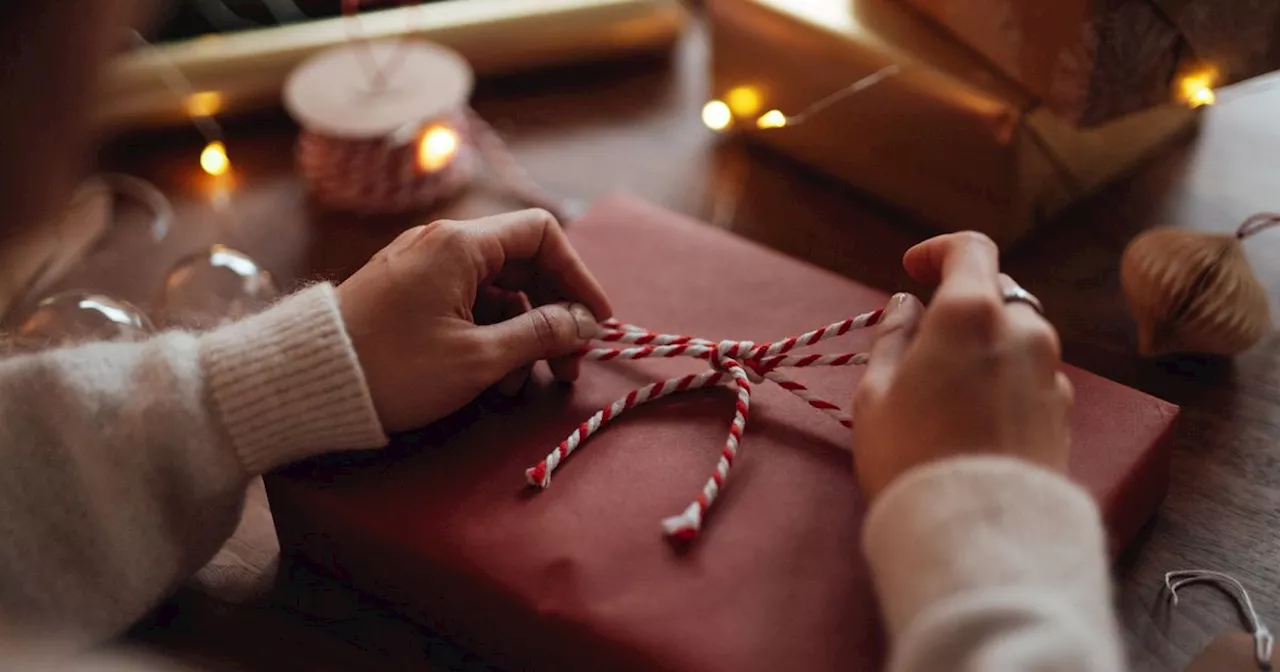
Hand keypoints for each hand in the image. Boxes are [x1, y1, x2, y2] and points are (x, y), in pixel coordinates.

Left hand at [336, 209, 611, 432]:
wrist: (307, 382)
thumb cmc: (392, 367)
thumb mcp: (478, 358)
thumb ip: (540, 334)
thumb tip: (583, 322)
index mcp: (461, 244)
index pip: (543, 234)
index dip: (578, 276)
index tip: (595, 322)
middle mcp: (443, 244)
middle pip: (523, 265)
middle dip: (552, 316)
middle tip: (568, 366)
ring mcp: (423, 268)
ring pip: (496, 292)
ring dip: (520, 336)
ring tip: (522, 386)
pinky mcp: (408, 295)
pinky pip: (466, 306)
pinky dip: (488, 338)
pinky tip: (490, 380)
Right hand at [851, 232, 1072, 499]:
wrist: (977, 530)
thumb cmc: (910, 455)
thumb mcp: (876, 393)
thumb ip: (892, 337)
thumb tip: (907, 305)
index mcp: (973, 312)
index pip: (970, 248)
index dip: (939, 251)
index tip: (912, 270)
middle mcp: (1024, 330)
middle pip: (996, 296)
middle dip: (960, 309)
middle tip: (922, 346)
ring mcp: (1051, 372)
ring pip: (1017, 339)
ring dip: (985, 348)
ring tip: (947, 393)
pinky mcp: (1065, 413)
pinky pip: (1031, 379)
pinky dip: (1005, 383)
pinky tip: (976, 423)